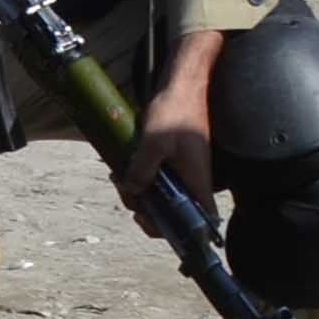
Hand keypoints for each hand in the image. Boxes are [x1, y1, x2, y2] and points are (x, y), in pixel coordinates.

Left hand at [117, 24, 222, 219]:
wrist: (183, 86)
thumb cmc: (175, 111)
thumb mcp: (154, 142)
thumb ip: (143, 169)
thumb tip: (133, 191)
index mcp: (198, 181)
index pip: (199, 222)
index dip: (177, 231)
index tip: (148, 219)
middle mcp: (195, 182)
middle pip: (173, 213)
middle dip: (145, 209)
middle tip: (125, 193)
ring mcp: (185, 173)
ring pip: (162, 197)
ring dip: (139, 193)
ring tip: (119, 178)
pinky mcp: (175, 164)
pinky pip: (158, 181)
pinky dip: (141, 180)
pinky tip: (123, 172)